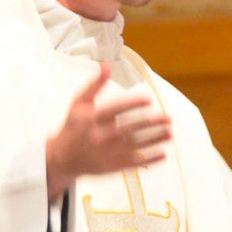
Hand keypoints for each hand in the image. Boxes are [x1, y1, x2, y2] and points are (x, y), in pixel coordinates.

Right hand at [45, 62, 172, 199]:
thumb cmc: (73, 126)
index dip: (132, 104)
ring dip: (154, 140)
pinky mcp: (110, 167)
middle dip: (150, 124)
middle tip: (167, 118)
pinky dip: (148, 159)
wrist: (61, 158)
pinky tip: (163, 153)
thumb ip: (95, 85)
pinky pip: (132, 163)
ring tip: (170, 133)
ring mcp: (105, 153)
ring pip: (133, 146)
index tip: (149, 99)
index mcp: (90, 119)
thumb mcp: (79, 103)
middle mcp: (98, 136)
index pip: (114, 110)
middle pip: (128, 129)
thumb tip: (107, 64)